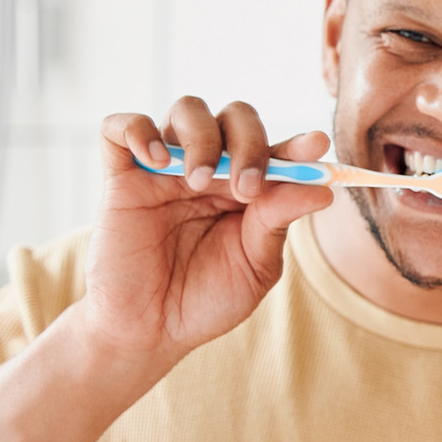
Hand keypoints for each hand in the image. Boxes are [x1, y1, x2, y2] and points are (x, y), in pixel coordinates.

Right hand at [82, 97, 334, 361]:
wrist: (150, 332)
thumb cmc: (206, 300)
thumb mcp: (254, 266)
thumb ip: (279, 222)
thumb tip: (322, 189)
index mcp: (248, 188)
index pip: (276, 150)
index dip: (297, 144)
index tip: (316, 146)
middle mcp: (211, 169)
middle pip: (235, 117)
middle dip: (250, 143)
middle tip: (247, 188)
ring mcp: (165, 169)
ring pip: (187, 110)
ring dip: (202, 137)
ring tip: (199, 182)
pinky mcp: (121, 177)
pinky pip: (119, 127)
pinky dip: (137, 129)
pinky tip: (155, 159)